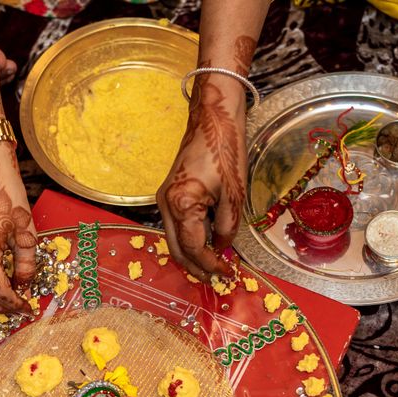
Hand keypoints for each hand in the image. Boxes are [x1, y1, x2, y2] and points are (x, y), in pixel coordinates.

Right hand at [157, 76, 246, 280]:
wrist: (212, 117)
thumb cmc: (225, 149)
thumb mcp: (234, 193)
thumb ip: (228, 227)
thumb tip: (224, 248)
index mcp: (181, 205)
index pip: (194, 248)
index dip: (211, 265)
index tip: (227, 274)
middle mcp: (165, 204)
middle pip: (177, 250)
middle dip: (196, 267)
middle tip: (216, 279)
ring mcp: (164, 198)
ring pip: (174, 239)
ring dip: (192, 255)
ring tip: (212, 265)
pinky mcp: (169, 193)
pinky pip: (176, 225)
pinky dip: (189, 238)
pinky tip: (206, 243)